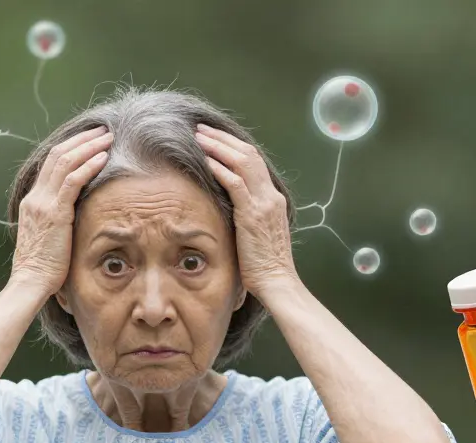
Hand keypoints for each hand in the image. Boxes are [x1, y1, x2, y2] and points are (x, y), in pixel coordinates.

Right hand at [9, 126, 112, 294]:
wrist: (30, 281)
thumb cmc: (44, 266)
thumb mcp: (50, 235)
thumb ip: (60, 219)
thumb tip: (78, 214)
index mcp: (33, 201)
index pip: (51, 164)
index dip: (71, 148)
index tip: (90, 140)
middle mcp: (35, 197)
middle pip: (57, 156)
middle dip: (82, 140)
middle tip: (103, 131)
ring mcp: (43, 203)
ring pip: (65, 162)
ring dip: (88, 147)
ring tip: (108, 137)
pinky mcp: (54, 213)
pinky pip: (73, 181)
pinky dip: (89, 166)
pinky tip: (104, 158)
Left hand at [195, 124, 297, 296]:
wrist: (277, 280)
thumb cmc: (264, 264)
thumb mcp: (258, 231)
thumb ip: (248, 213)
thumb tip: (228, 205)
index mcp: (273, 199)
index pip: (255, 161)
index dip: (234, 146)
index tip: (214, 138)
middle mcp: (270, 196)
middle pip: (249, 154)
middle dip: (224, 139)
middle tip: (202, 130)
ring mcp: (263, 203)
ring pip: (242, 162)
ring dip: (219, 147)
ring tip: (199, 138)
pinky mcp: (252, 214)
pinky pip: (235, 183)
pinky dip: (220, 168)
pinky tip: (205, 160)